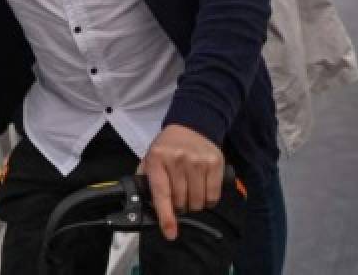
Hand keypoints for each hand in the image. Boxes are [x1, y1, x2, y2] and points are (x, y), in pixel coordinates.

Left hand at [139, 124, 223, 240]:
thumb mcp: (150, 158)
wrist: (191, 125)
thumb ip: (145, 181)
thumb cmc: (167, 147)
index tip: (170, 233)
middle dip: (179, 206)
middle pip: (181, 201)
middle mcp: (178, 159)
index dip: (166, 217)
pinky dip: (208, 200)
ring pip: (198, 201)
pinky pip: (213, 195)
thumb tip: (142, 207)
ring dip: (193, 204)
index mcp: (157, 160)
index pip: (162, 194)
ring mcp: (198, 161)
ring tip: (190, 192)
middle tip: (177, 197)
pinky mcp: (215, 163)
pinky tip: (202, 190)